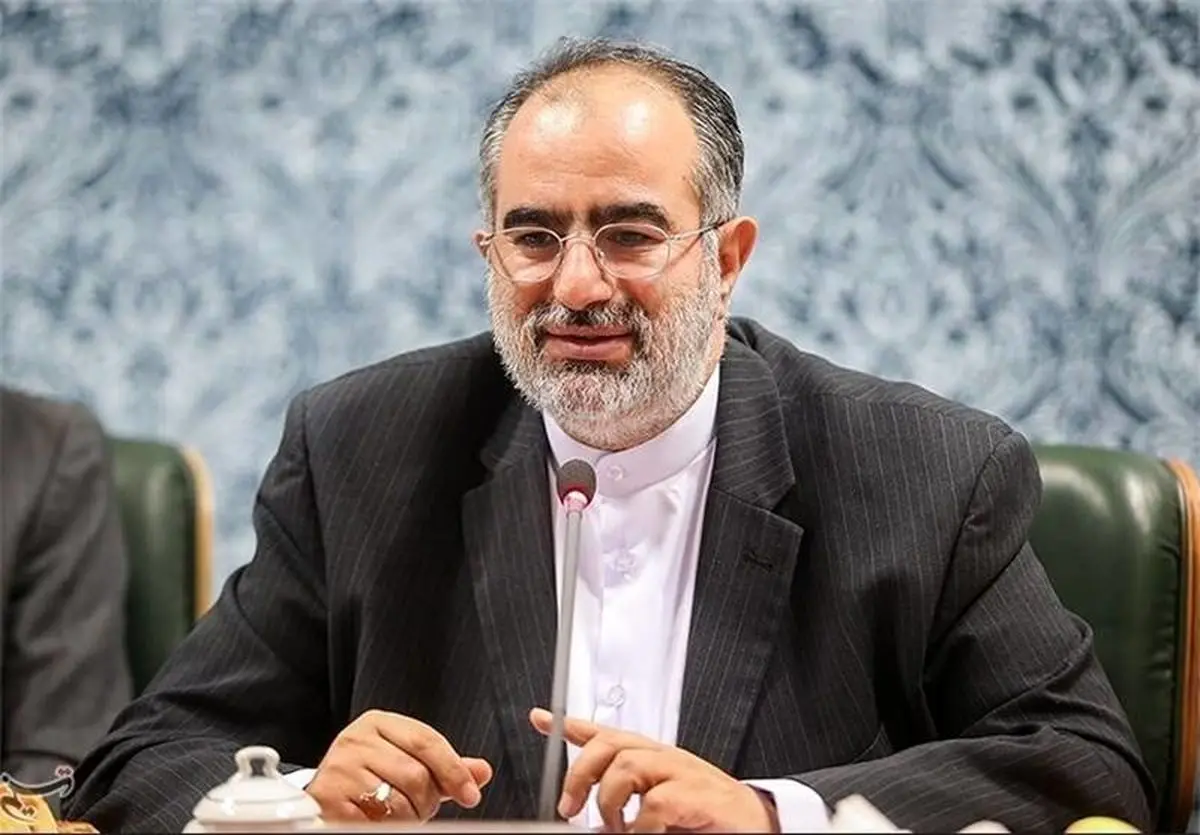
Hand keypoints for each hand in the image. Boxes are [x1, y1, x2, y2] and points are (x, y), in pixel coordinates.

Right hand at [306, 708, 492, 821]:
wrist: (324, 797)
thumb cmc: (368, 778)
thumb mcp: (406, 762)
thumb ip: (443, 766)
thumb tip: (481, 771)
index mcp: (378, 723)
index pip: (428, 741)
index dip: (454, 770)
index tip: (471, 794)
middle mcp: (356, 740)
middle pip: (416, 774)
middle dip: (427, 800)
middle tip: (420, 808)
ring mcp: (340, 767)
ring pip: (398, 801)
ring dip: (407, 816)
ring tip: (396, 812)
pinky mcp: (329, 796)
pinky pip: (375, 819)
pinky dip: (384, 825)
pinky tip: (377, 818)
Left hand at [530, 708, 776, 832]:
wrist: (756, 826)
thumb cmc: (706, 817)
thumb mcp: (656, 809)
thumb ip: (625, 808)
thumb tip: (589, 822)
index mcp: (651, 758)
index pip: (605, 733)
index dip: (570, 725)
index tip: (540, 719)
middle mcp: (663, 758)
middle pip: (609, 745)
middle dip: (580, 774)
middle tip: (570, 808)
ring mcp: (681, 772)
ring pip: (626, 767)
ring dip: (611, 803)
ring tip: (616, 828)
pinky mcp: (698, 795)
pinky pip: (657, 803)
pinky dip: (642, 825)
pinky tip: (645, 834)